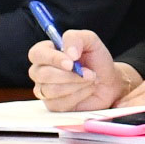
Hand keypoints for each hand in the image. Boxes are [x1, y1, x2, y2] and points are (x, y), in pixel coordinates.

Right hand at [30, 29, 144, 109]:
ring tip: (89, 80)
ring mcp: (44, 89)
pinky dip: (78, 96)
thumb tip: (68, 53)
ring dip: (76, 85)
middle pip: (43, 74)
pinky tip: (86, 90)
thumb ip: (76, 38)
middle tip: (89, 73)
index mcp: (45, 52)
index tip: (71, 63)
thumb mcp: (90, 41)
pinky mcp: (53, 105)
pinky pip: (60, 103)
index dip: (52, 58)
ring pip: (52, 90)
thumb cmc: (96, 60)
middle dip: (70, 75)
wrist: (108, 81)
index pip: (36, 54)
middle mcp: (40, 71)